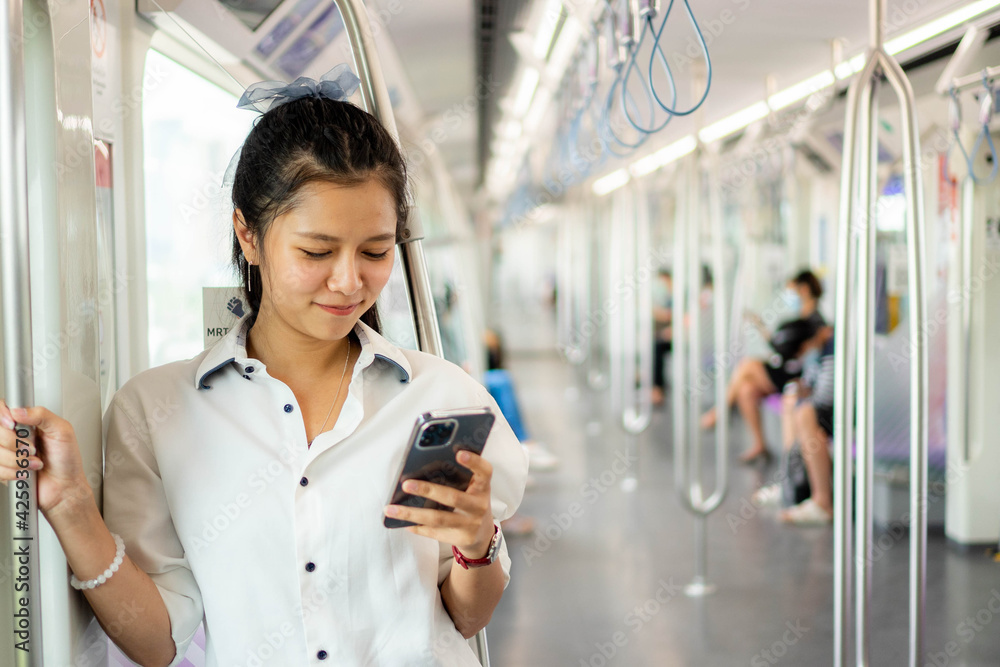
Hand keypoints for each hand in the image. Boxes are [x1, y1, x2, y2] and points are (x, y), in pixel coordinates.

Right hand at [0, 400, 90, 515]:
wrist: (64, 487)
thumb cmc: (67, 460)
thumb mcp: (62, 431)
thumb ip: (42, 415)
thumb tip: (18, 410)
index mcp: (27, 421)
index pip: (4, 409)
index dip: (2, 415)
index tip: (12, 425)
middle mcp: (14, 435)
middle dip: (15, 442)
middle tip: (33, 448)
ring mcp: (7, 452)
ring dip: (17, 460)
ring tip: (34, 462)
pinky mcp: (3, 468)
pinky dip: (12, 472)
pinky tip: (25, 472)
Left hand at [384, 451, 495, 557]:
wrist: (482, 535)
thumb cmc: (470, 502)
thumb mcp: (472, 488)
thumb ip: (458, 477)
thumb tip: (422, 465)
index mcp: (482, 487)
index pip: (484, 471)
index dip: (474, 461)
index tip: (459, 452)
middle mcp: (479, 505)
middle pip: (452, 497)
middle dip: (427, 490)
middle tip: (406, 484)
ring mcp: (470, 524)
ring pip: (437, 518)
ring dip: (411, 513)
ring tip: (390, 509)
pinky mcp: (460, 539)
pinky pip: (433, 533)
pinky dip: (416, 527)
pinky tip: (402, 523)